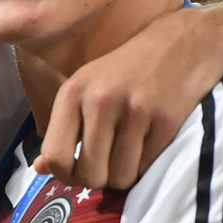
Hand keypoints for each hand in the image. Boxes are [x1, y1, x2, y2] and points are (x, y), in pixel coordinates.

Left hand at [36, 3, 222, 187]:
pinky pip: (147, 167)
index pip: (55, 156)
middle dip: (97, 179)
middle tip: (106, 165)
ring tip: (127, 155)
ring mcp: (135, 110)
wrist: (184, 42)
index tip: (75, 172)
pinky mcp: (166, 120)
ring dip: (123, 175)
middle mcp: (100, 101)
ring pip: (120, 177)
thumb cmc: (125, 71)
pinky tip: (147, 144)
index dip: (64, 175)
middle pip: (89, 174)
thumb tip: (39, 168)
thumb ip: (62, 129)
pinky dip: (145, 164)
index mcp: (72, 93)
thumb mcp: (85, 89)